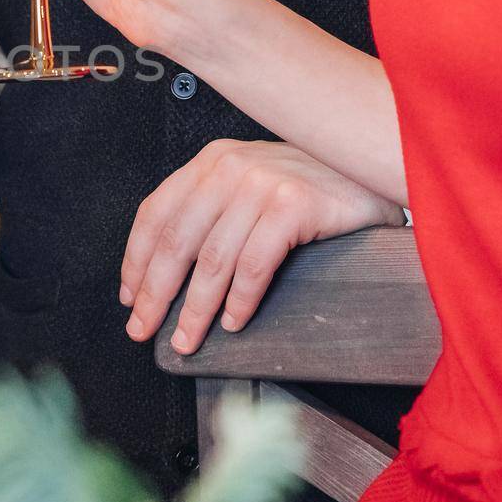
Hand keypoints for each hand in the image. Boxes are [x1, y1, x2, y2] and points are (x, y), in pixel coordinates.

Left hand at [121, 140, 405, 354]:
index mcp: (210, 162)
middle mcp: (229, 167)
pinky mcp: (293, 204)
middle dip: (156, 293)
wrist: (372, 171)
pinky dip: (240, 300)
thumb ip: (213, 214)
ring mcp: (261, 183)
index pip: (156, 213)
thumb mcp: (250, 186)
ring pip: (213, 259)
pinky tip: (234, 322)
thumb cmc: (311, 187)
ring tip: (188, 339)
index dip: (137, 260)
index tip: (129, 297)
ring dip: (195, 309)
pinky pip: (254, 264)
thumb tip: (169, 275)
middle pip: (177, 240)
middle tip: (144, 328)